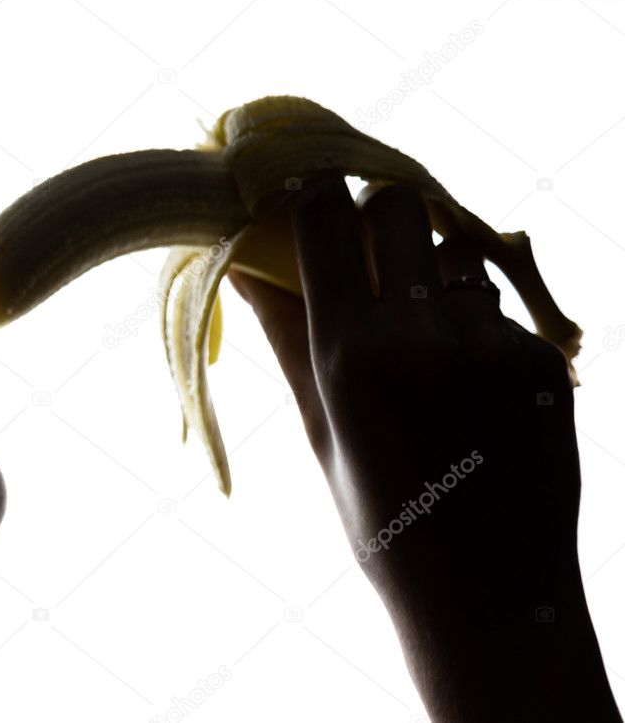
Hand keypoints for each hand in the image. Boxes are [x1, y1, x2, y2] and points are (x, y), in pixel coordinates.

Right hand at [229, 179, 620, 721]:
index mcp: (349, 355)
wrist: (490, 593)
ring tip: (426, 341)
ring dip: (430, 272)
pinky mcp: (543, 358)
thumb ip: (287, 335)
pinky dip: (474, 325)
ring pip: (452, 254)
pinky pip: (497, 307)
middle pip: (397, 202)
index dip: (313, 195)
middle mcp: (421, 333)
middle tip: (368, 253)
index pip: (326, 216)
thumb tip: (244, 264)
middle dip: (376, 212)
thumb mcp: (320, 431)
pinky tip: (472, 388)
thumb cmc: (382, 518)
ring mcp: (491, 342)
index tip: (307, 202)